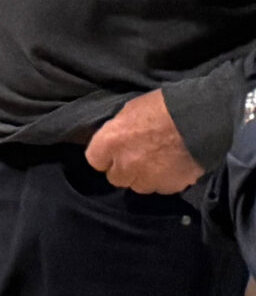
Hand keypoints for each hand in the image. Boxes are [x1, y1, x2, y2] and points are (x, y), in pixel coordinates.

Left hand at [85, 90, 204, 193]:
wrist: (201, 119)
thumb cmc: (163, 107)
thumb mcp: (130, 111)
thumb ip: (117, 132)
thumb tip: (115, 142)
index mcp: (110, 142)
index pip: (95, 160)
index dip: (105, 156)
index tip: (113, 152)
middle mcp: (125, 164)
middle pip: (116, 178)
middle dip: (124, 169)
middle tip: (138, 157)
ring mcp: (148, 178)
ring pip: (139, 186)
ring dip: (145, 177)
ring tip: (158, 161)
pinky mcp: (170, 187)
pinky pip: (162, 188)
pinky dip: (166, 180)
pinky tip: (174, 166)